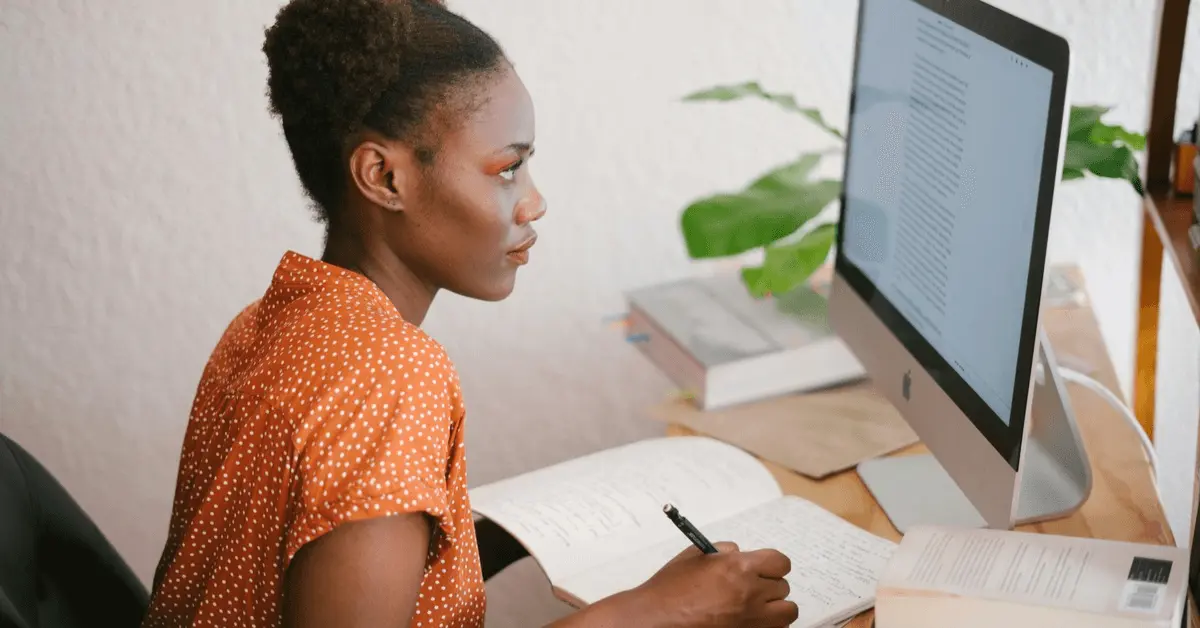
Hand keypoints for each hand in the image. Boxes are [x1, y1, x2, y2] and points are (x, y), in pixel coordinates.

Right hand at [629, 541, 798, 627]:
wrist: (657, 620)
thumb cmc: (670, 590)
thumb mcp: (694, 556)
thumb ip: (722, 551)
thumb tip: (739, 553)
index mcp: (739, 568)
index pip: (780, 562)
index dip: (772, 565)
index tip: (765, 569)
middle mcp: (751, 593)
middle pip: (783, 587)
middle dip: (769, 586)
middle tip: (752, 589)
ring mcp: (752, 620)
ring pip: (787, 612)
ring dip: (776, 608)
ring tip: (758, 608)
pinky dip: (769, 626)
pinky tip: (752, 621)